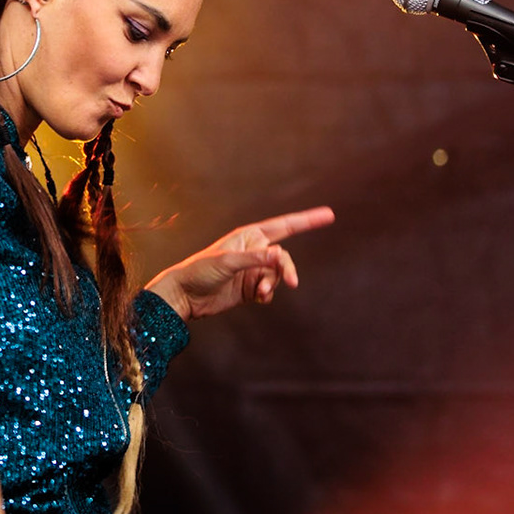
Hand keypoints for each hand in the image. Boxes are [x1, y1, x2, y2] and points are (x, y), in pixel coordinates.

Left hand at [146, 206, 334, 320]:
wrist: (183, 296)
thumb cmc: (200, 271)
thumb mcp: (228, 261)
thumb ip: (256, 259)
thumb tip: (281, 255)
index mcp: (250, 236)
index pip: (285, 226)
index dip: (307, 220)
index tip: (329, 215)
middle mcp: (254, 251)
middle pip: (283, 258)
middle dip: (286, 269)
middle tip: (292, 283)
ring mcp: (253, 271)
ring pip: (277, 276)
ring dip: (272, 285)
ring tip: (260, 295)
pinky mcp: (250, 289)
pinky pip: (270, 290)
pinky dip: (268, 295)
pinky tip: (259, 299)